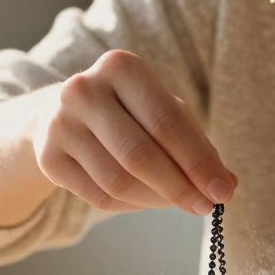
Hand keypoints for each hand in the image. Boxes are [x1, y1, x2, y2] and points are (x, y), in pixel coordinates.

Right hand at [28, 49, 236, 215]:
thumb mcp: (165, 113)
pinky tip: (142, 199)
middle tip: (204, 207)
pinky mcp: (48, 157)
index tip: (222, 192)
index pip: (167, 122)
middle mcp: (84, 89)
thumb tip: (227, 186)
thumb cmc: (130, 114)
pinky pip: (99, 197)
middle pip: (140, 154)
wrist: (63, 116)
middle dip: (179, 187)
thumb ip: (198, 146)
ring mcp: (60, 123)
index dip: (198, 162)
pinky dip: (130, 206)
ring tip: (173, 201)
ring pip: (118, 182)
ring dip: (155, 200)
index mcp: (121, 67)